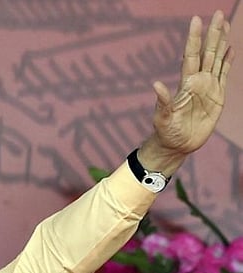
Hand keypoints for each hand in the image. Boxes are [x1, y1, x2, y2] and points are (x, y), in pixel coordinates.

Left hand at [140, 10, 233, 173]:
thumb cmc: (166, 132)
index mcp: (185, 83)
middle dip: (212, 33)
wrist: (177, 145)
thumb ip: (162, 101)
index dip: (194, 38)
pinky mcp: (217, 96)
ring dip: (221, 42)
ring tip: (224, 24)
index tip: (196, 20)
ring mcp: (208, 87)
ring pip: (217, 59)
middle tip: (217, 13)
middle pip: (207, 52)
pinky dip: (228, 61)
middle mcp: (197, 81)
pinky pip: (224, 74)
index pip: (191, 55)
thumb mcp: (162, 117)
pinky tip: (230, 49)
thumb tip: (155, 84)